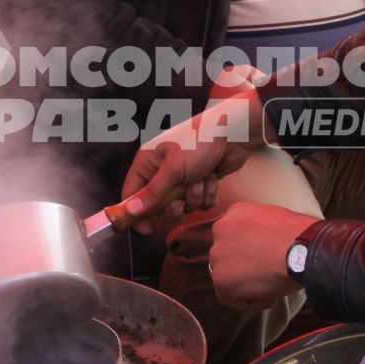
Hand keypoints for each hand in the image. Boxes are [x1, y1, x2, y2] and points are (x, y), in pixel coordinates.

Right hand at [120, 87, 265, 234]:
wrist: (234, 134)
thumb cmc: (198, 142)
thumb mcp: (172, 169)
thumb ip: (152, 193)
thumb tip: (130, 211)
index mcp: (148, 162)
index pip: (132, 193)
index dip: (136, 213)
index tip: (146, 229)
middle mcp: (162, 171)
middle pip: (159, 205)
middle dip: (174, 206)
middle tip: (180, 200)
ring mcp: (182, 178)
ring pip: (183, 206)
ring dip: (194, 197)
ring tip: (201, 179)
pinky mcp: (201, 183)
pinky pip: (200, 203)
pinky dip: (208, 194)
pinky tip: (212, 178)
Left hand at [168, 202, 315, 311]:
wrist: (303, 249)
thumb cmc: (299, 235)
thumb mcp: (275, 217)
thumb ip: (259, 228)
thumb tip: (260, 243)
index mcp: (235, 212)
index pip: (234, 235)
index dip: (249, 251)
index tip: (265, 258)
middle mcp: (221, 230)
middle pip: (226, 254)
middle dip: (244, 266)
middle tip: (266, 274)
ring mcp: (218, 255)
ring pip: (227, 276)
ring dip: (246, 284)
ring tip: (271, 287)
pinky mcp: (222, 279)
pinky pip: (230, 298)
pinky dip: (249, 302)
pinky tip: (270, 298)